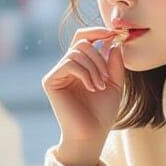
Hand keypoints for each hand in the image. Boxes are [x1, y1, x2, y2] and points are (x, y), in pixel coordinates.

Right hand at [42, 27, 125, 165]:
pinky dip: (84, 73)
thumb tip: (113, 42)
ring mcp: (57, 74)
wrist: (92, 134)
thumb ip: (115, 63)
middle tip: (106, 77)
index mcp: (80, 65)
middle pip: (82, 42)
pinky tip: (91, 87)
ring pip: (77, 52)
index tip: (115, 34)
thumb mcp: (115, 83)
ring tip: (99, 86)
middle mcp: (66, 67)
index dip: (97, 31)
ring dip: (94, 67)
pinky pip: (69, 63)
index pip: (83, 38)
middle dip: (99, 57)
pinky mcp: (50, 81)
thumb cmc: (102, 113)